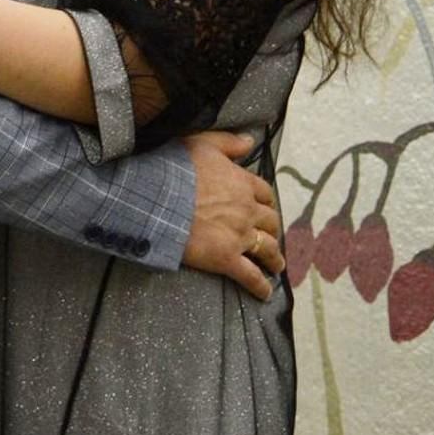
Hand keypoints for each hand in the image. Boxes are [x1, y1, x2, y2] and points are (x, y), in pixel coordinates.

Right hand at [181, 132, 284, 301]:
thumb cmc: (174, 168)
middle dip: (272, 228)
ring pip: (266, 248)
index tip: (265, 207)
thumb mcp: (201, 143)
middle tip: (270, 235)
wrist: (157, 198)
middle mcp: (246, 210)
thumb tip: (249, 140)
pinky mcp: (226, 258)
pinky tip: (265, 294)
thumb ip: (227, 142)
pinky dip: (260, 286)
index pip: (263, 192)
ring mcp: (239, 235)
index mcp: (241, 182)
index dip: (266, 201)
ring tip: (276, 265)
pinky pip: (250, 275)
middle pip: (270, 221)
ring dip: (274, 258)